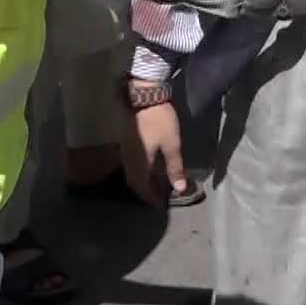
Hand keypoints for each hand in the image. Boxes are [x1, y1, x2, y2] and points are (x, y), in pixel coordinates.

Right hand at [121, 92, 187, 206]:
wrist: (145, 97)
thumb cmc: (160, 121)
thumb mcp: (172, 145)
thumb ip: (175, 168)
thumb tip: (180, 189)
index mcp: (139, 164)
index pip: (143, 188)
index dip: (151, 198)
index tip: (161, 207)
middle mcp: (129, 161)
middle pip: (134, 183)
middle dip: (146, 192)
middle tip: (158, 198)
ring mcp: (125, 151)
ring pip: (132, 174)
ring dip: (142, 182)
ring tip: (155, 186)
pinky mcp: (127, 143)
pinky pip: (131, 165)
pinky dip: (140, 172)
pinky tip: (149, 169)